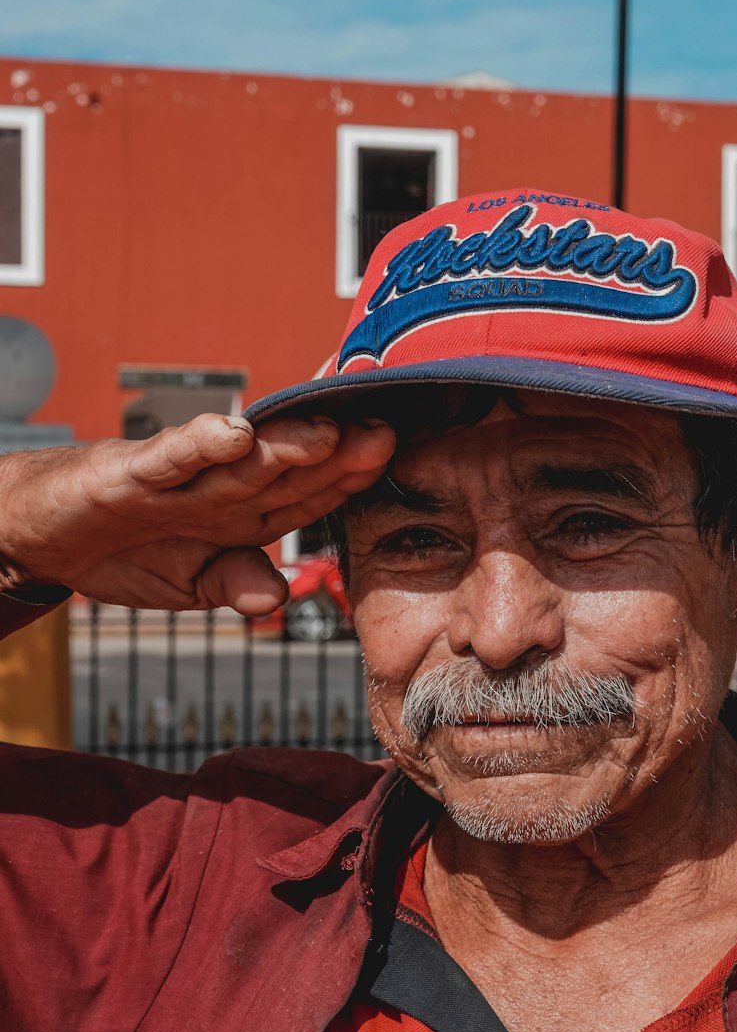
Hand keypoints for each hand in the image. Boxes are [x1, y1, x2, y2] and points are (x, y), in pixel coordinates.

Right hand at [0, 413, 394, 613]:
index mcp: (244, 513)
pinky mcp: (129, 475)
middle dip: (338, 454)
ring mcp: (177, 478)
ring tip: (331, 433)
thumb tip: (276, 599)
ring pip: (242, 463)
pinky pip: (170, 459)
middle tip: (386, 433)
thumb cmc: (127, 550)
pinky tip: (234, 433)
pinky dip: (200, 446)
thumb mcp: (189, 584)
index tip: (396, 460)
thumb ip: (234, 585)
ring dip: (286, 447)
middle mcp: (220, 487)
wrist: (43, 536)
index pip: (309, 497)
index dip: (351, 481)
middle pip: (289, 471)